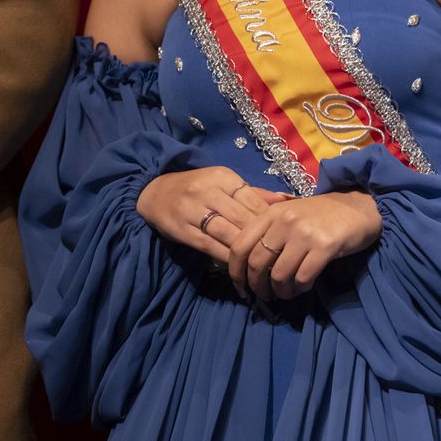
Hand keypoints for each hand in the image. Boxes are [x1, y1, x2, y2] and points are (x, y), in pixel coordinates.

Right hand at [136, 166, 288, 261]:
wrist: (155, 193)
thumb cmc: (198, 188)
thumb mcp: (223, 183)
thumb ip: (253, 193)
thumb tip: (285, 200)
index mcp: (223, 177)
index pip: (253, 200)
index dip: (269, 219)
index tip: (282, 234)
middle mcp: (208, 191)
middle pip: (242, 217)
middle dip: (261, 236)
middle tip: (277, 252)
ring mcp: (193, 210)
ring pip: (227, 233)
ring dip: (245, 249)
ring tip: (262, 261)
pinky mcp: (182, 230)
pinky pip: (209, 245)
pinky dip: (225, 256)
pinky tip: (239, 264)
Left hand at [226, 191, 382, 300]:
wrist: (362, 207)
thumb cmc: (324, 213)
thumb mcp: (292, 212)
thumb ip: (269, 230)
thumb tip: (246, 263)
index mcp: (273, 213)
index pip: (240, 246)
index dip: (235, 272)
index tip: (241, 288)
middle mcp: (286, 221)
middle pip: (258, 264)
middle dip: (258, 287)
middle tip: (266, 295)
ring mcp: (305, 233)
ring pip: (280, 275)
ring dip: (281, 291)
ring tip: (288, 293)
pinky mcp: (325, 246)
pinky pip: (303, 278)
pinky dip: (301, 288)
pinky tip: (304, 286)